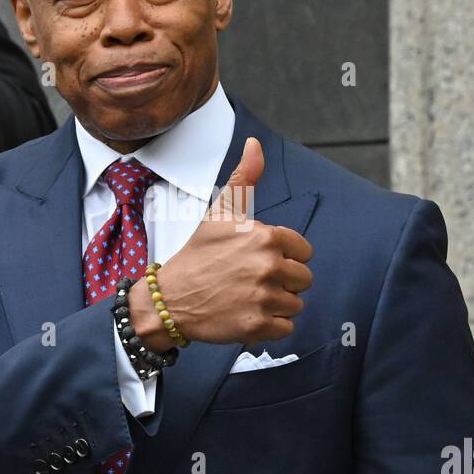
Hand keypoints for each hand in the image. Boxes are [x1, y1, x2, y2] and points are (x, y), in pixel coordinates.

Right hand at [128, 136, 313, 349]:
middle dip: (282, 282)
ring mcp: (263, 298)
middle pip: (303, 279)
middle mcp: (268, 266)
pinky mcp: (258, 326)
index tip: (257, 260)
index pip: (304, 252)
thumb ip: (245, 178)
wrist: (169, 299)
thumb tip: (255, 144)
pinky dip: (270, 326)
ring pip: (295, 304)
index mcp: (266, 237)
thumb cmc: (198, 254)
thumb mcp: (221, 213)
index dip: (283, 256)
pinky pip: (286, 328)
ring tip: (247, 297)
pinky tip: (247, 314)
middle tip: (250, 280)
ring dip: (276, 304)